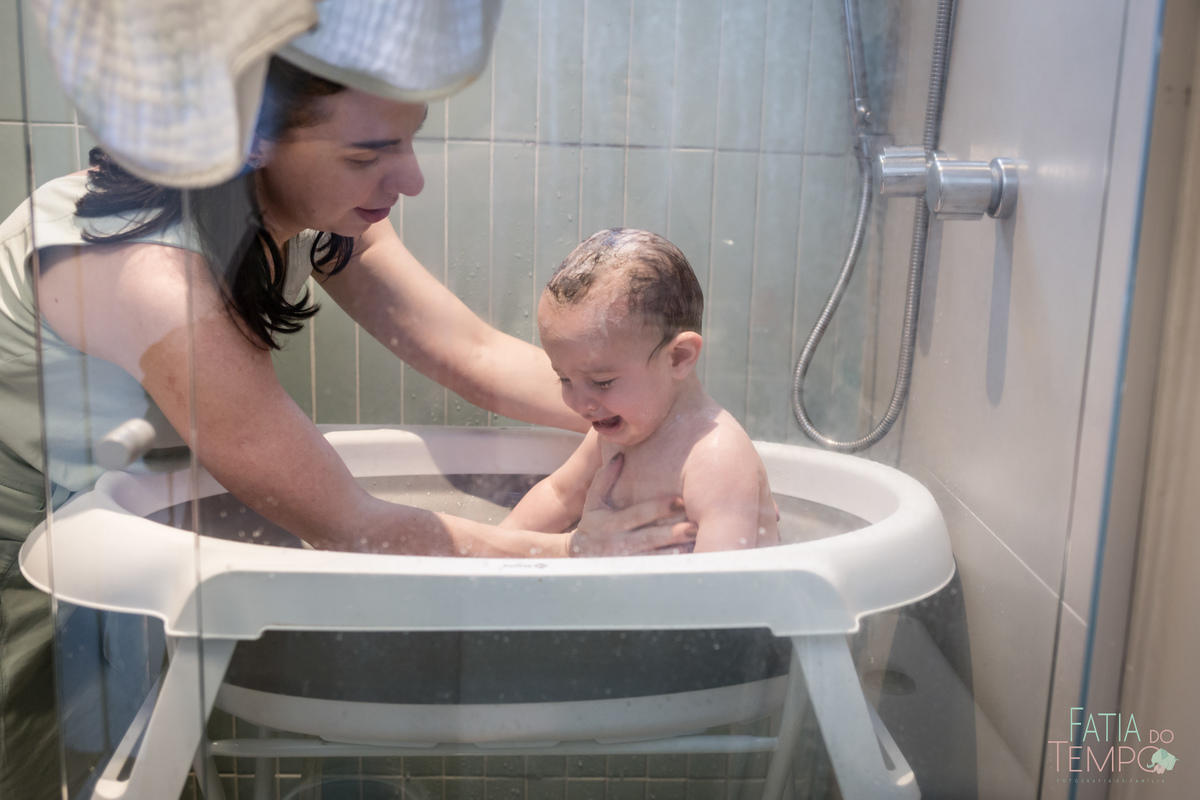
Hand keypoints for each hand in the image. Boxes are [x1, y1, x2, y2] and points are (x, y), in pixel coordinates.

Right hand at [567, 453, 696, 556]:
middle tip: (694, 527)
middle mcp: (618, 542)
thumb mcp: (593, 500)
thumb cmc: (592, 522)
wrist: (577, 556)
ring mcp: (625, 560)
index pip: (637, 514)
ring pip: (653, 557)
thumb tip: (620, 454)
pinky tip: (686, 557)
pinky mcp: (630, 572)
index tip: (679, 501)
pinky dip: (669, 564)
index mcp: (611, 523)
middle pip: (649, 538)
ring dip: (674, 551)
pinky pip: (652, 569)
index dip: (658, 508)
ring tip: (694, 543)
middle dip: (672, 533)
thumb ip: (605, 478)